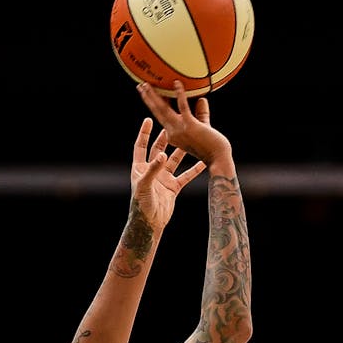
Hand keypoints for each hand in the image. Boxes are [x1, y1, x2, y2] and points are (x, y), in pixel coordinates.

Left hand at [131, 116, 205, 233]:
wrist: (150, 222)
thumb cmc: (141, 204)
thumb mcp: (145, 185)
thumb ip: (154, 169)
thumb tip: (163, 155)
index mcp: (140, 168)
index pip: (141, 146)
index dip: (144, 134)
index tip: (149, 120)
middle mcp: (152, 171)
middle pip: (158, 150)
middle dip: (165, 138)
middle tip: (173, 126)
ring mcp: (163, 179)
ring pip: (174, 161)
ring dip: (182, 152)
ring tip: (190, 140)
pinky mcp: (173, 187)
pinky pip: (185, 176)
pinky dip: (194, 170)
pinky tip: (203, 163)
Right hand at [136, 81, 232, 168]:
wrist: (219, 160)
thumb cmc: (214, 147)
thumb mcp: (203, 128)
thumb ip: (201, 114)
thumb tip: (202, 99)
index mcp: (173, 136)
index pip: (162, 117)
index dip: (155, 105)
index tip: (150, 95)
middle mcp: (173, 133)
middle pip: (157, 112)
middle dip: (147, 98)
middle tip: (141, 85)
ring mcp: (180, 130)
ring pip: (163, 109)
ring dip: (154, 95)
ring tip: (147, 83)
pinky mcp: (190, 126)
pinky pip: (183, 107)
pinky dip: (179, 94)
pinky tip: (177, 83)